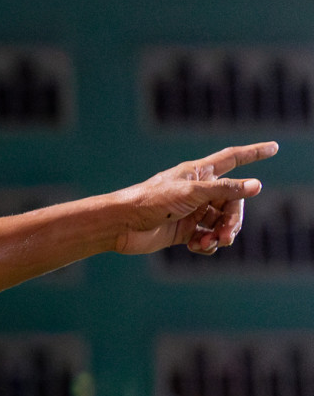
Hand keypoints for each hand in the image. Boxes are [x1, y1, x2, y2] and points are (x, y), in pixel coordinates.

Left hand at [113, 141, 278, 255]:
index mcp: (198, 173)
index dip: (254, 153)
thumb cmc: (151, 201)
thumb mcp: (191, 193)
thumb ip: (224, 190)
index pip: (232, 159)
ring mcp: (191, 211)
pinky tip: (199, 247)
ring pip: (221, 222)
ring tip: (215, 242)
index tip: (274, 148)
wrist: (121, 225)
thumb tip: (256, 185)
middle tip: (228, 233)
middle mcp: (197, 191)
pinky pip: (207, 237)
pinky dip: (208, 244)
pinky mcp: (183, 231)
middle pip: (232, 201)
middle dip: (234, 218)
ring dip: (223, 234)